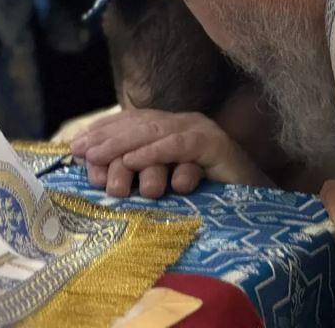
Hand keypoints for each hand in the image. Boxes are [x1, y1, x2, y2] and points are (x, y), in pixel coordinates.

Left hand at [70, 109, 272, 198]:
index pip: (131, 123)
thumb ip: (143, 177)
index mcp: (172, 128)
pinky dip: (155, 152)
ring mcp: (201, 131)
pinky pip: (180, 146)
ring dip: (123, 144)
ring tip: (96, 156)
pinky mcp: (215, 144)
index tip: (74, 146)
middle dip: (106, 138)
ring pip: (155, 133)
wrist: (260, 211)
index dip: (103, 132)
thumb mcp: (169, 187)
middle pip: (139, 125)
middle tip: (79, 151)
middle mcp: (185, 124)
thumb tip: (103, 178)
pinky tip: (133, 162)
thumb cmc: (211, 202)